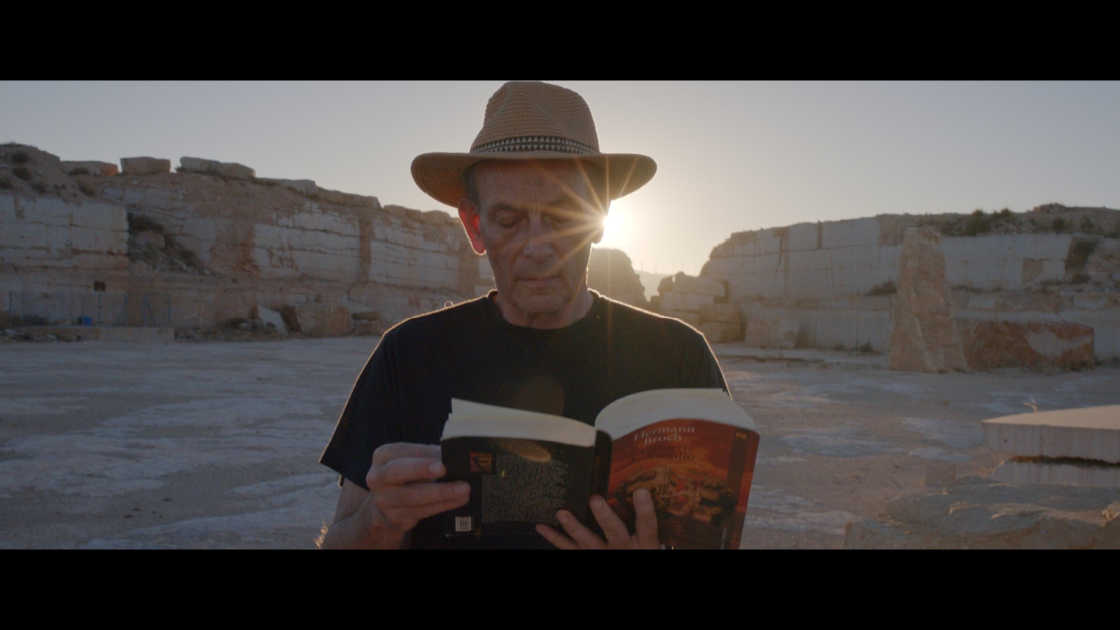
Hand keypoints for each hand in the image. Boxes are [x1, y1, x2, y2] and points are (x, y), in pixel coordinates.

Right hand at [362, 443, 470, 545]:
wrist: (386, 504)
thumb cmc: (406, 475)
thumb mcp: (412, 460)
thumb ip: (430, 456)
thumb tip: (454, 455)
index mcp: (383, 456)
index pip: (401, 452)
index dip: (422, 456)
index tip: (441, 460)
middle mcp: (378, 477)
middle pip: (398, 472)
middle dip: (423, 470)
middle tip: (445, 469)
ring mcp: (383, 500)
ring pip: (412, 497)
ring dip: (441, 493)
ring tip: (463, 489)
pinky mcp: (394, 518)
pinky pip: (420, 511)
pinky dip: (441, 505)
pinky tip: (457, 500)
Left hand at [535, 489, 660, 548]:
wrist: (629, 566)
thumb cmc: (639, 550)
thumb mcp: (648, 541)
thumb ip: (643, 519)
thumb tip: (641, 488)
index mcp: (644, 543)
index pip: (648, 526)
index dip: (645, 510)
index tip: (641, 491)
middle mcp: (622, 548)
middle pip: (614, 531)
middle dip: (604, 517)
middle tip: (595, 500)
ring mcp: (604, 554)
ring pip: (587, 541)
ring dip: (574, 527)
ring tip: (562, 513)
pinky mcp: (587, 557)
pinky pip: (568, 548)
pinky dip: (554, 537)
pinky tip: (541, 527)